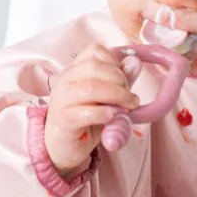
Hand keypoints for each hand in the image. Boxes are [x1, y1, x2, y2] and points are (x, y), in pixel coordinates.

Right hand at [44, 43, 139, 175]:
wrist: (62, 145)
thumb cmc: (85, 118)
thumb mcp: (106, 97)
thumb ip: (120, 80)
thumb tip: (135, 63)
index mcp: (75, 69)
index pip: (94, 50)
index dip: (115, 61)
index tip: (125, 78)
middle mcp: (65, 80)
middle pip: (94, 66)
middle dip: (119, 79)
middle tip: (130, 96)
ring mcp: (62, 100)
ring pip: (91, 87)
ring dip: (117, 95)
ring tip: (128, 107)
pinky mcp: (64, 120)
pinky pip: (85, 113)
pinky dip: (104, 113)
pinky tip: (114, 116)